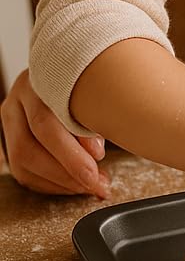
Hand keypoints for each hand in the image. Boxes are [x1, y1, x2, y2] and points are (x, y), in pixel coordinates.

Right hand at [0, 68, 108, 196]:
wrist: (71, 73)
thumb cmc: (88, 83)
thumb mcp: (94, 94)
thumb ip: (93, 121)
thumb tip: (95, 154)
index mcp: (38, 84)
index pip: (45, 124)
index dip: (70, 153)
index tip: (97, 168)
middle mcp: (17, 102)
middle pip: (29, 147)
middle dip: (65, 172)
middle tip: (96, 185)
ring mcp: (10, 120)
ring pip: (22, 163)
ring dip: (59, 182)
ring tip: (90, 186)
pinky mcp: (10, 138)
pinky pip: (23, 171)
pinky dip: (50, 183)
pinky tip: (73, 185)